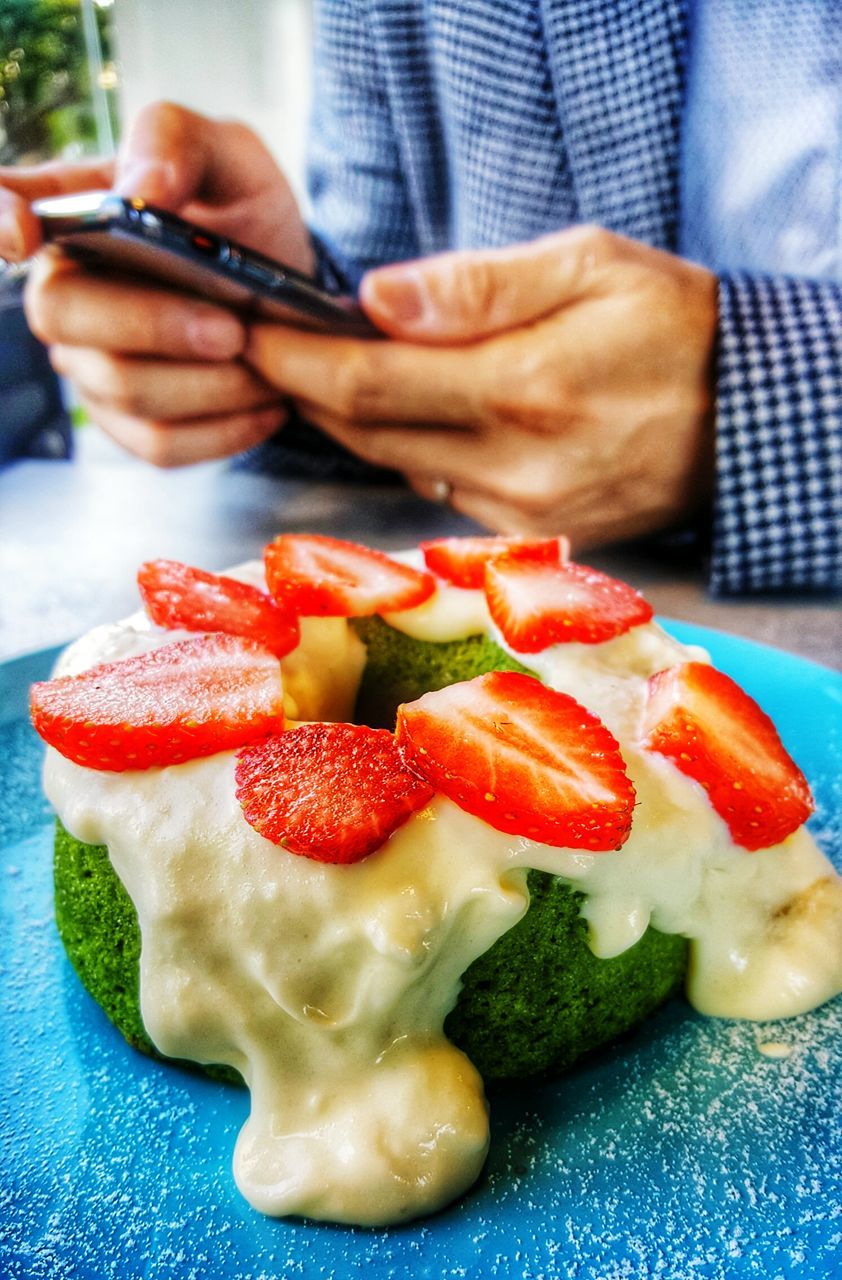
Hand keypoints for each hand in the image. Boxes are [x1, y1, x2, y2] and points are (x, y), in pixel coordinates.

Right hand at [3, 103, 312, 464]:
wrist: (291, 300)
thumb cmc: (246, 220)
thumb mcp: (232, 159)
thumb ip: (181, 144)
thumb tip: (143, 185)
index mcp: (74, 216)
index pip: (4, 208)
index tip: (22, 232)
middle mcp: (66, 295)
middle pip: (65, 319)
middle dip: (156, 326)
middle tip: (234, 328)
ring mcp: (90, 366)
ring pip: (125, 391)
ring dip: (212, 384)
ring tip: (266, 361)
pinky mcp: (129, 423)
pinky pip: (160, 443)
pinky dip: (226, 428)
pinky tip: (267, 403)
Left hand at [245, 226, 717, 548]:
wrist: (746, 420)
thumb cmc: (673, 325)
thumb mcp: (589, 267)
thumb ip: (477, 287)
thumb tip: (375, 300)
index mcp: (523, 388)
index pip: (368, 383)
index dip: (295, 361)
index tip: (249, 332)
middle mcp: (513, 466)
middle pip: (367, 434)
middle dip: (306, 391)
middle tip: (266, 348)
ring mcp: (520, 511)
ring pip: (397, 465)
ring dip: (352, 421)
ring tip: (324, 372)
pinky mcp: (529, 534)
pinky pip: (439, 490)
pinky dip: (407, 448)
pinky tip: (406, 413)